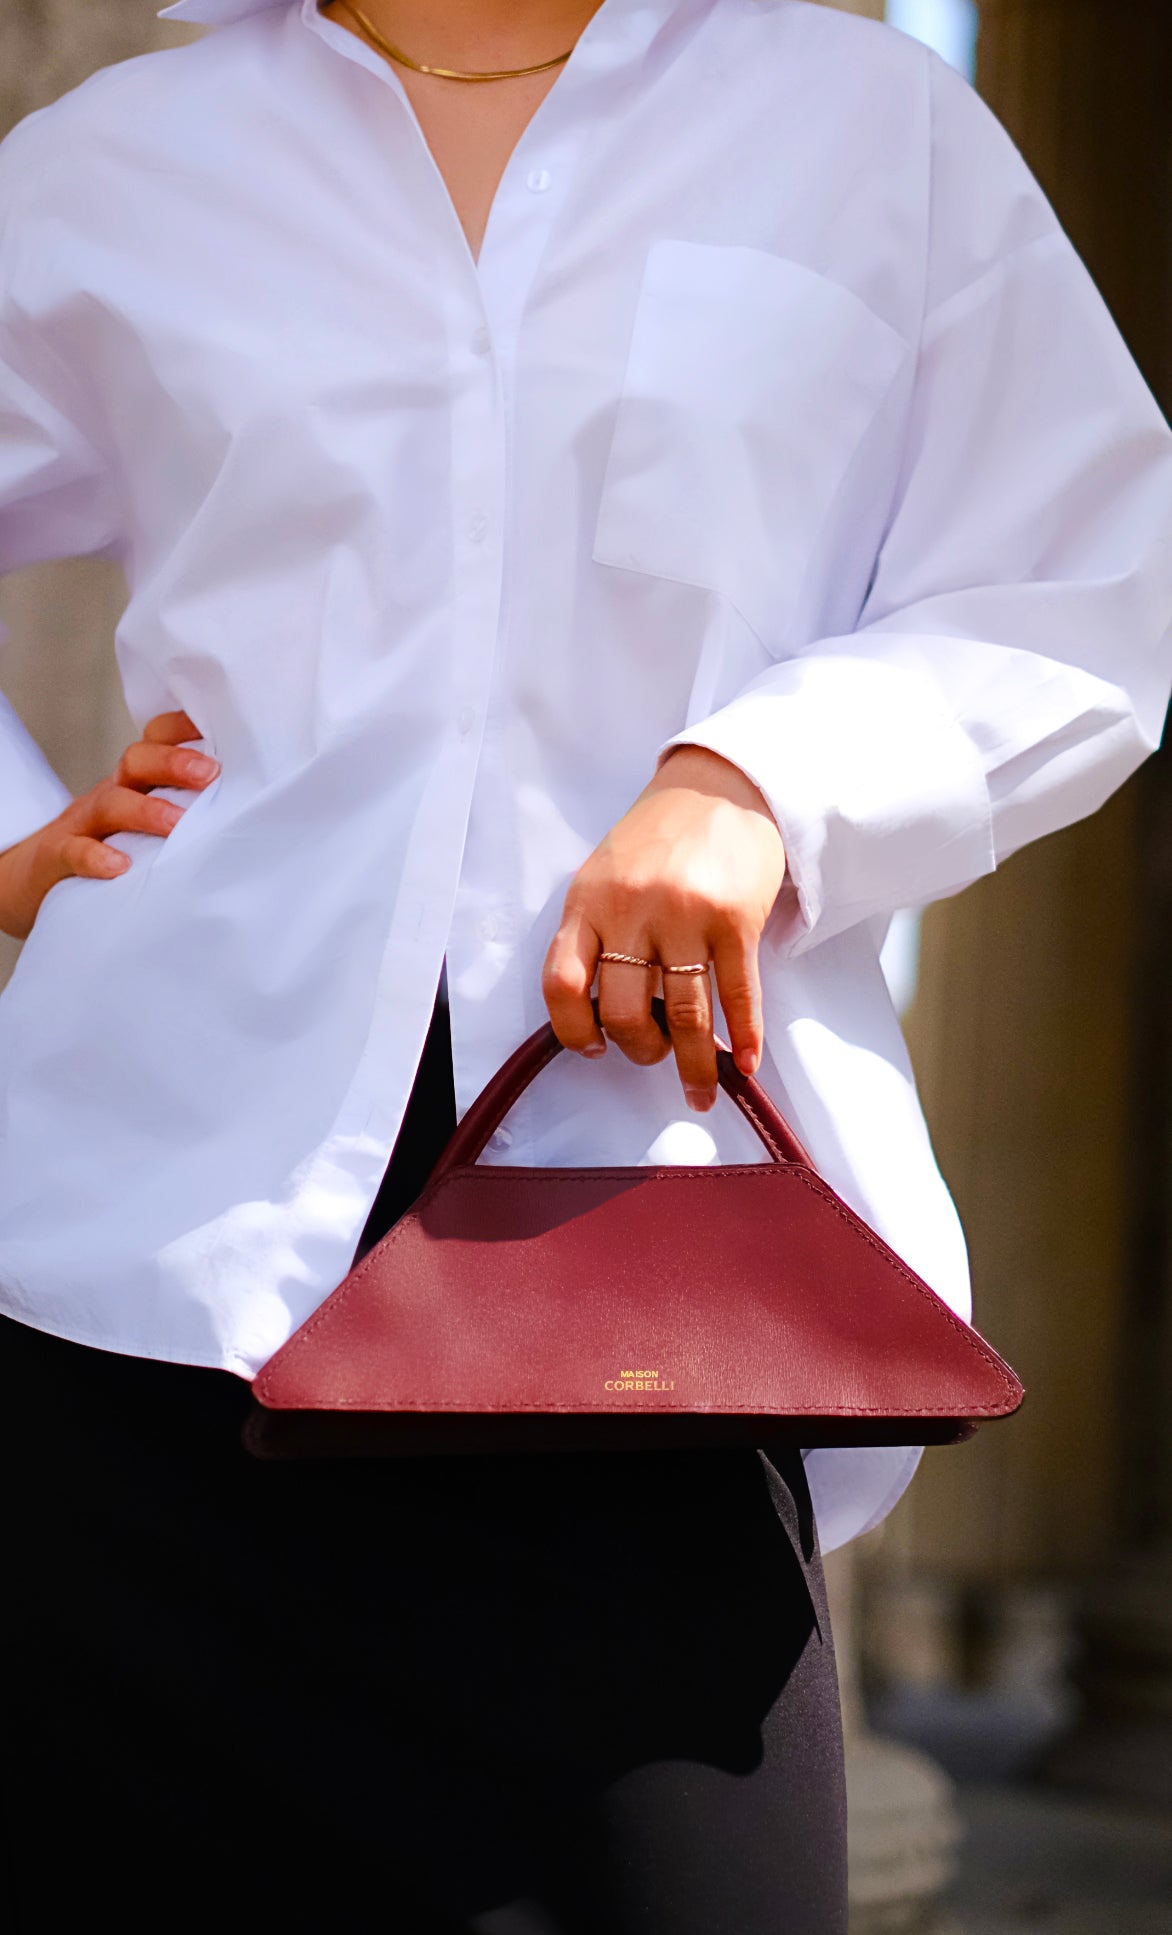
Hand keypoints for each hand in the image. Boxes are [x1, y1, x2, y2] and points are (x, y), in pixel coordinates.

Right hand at [0, 710, 219, 940]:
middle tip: (210, 774)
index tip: (222, 730)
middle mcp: (112, 793)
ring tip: (176, 825)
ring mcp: (83, 823)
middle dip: (174, 763)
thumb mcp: (146, 826)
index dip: (184, 729)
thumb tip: (251, 815)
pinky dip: (96, 857)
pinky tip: (118, 866)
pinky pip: (74, 850)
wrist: (34, 880)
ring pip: (112, 803)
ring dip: (146, 811)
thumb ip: (186, 814)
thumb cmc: (111, 850)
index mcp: (137, 783)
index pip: (157, 740)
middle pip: (137, 761)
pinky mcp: (58, 856)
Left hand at [543, 746, 785, 1111]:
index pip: (562, 984)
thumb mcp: (603, 875)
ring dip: (693, 1064)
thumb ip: (594, 934)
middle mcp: (632, 910)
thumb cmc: (657, 837)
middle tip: (654, 1053)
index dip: (573, 1031)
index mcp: (588, 902)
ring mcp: (686, 915)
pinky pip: (738, 994)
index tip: (593, 1049)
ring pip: (684, 1014)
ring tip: (698, 1090)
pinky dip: (744, 1037)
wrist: (720, 785)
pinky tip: (745, 1064)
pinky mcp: (736, 919)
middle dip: (640, 1049)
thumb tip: (599, 1017)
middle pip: (623, 1010)